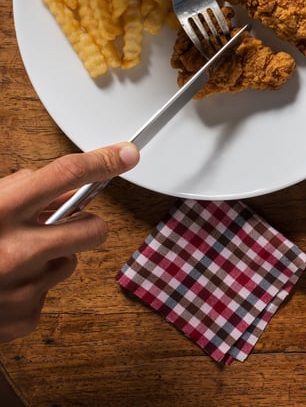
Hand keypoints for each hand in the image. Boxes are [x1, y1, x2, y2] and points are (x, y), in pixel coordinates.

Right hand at [0, 143, 139, 341]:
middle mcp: (15, 250)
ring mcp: (22, 288)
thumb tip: (48, 184)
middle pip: (92, 229)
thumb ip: (9, 192)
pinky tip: (0, 289)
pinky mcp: (22, 318)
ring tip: (9, 260)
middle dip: (83, 224)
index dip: (101, 161)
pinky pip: (45, 296)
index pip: (63, 175)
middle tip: (62, 224)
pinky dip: (28, 290)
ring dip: (49, 259)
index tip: (125, 154)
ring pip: (68, 263)